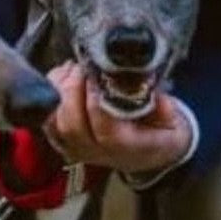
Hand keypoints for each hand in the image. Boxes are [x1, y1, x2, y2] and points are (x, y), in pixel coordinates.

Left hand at [43, 61, 192, 173]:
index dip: (97, 100)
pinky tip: (62, 75)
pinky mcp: (63, 141)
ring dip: (59, 90)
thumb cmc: (160, 132)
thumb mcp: (174, 123)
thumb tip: (152, 91)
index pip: (105, 129)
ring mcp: (77, 148)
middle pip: (73, 125)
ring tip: (72, 68)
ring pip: (55, 122)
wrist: (149, 153)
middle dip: (73, 89)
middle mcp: (97, 152)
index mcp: (127, 148)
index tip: (99, 74)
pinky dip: (50, 95)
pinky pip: (46, 119)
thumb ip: (164, 108)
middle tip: (82, 66)